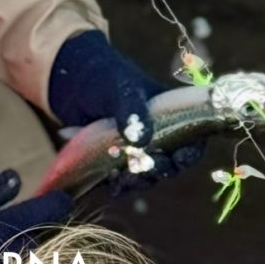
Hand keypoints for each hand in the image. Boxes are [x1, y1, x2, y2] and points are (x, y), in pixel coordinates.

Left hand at [49, 30, 203, 188]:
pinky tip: (111, 185)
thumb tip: (142, 141)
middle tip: (143, 169)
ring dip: (138, 181)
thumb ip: (132, 112)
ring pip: (147, 176)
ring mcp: (137, 150)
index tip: (180, 158)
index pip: (193, 139)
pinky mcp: (116, 161)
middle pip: (170, 164)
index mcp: (171, 114)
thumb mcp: (120, 89)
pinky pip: (123, 180)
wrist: (72, 81)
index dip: (191, 152)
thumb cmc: (105, 77)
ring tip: (123, 180)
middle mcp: (158, 135)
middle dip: (159, 171)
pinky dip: (119, 184)